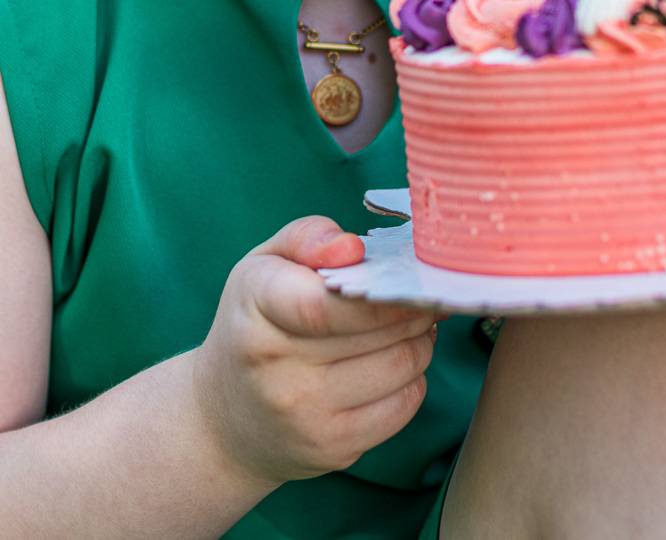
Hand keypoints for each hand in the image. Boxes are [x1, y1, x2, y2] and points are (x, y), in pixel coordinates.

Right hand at [191, 216, 438, 483]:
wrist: (223, 420)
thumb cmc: (253, 324)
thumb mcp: (263, 266)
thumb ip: (307, 238)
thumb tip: (351, 248)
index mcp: (257, 311)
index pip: (326, 304)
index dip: (379, 291)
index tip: (408, 276)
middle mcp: (277, 371)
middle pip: (378, 333)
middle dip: (414, 308)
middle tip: (421, 295)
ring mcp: (305, 417)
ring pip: (401, 367)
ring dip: (421, 341)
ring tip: (412, 326)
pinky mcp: (332, 449)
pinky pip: (403, 407)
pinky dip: (413, 379)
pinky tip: (397, 363)